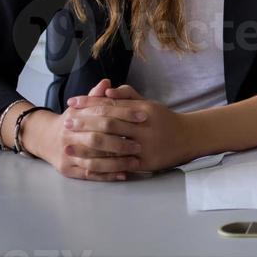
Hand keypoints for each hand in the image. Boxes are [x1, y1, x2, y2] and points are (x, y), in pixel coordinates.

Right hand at [31, 78, 144, 181]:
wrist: (44, 138)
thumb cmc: (71, 121)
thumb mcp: (80, 107)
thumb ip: (95, 96)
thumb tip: (106, 82)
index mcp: (75, 117)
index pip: (102, 113)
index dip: (124, 114)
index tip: (143, 116)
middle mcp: (69, 136)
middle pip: (97, 139)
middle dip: (119, 142)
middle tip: (140, 145)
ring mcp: (68, 155)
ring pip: (94, 160)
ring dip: (116, 162)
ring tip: (135, 162)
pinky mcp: (68, 170)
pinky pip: (89, 174)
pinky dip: (107, 175)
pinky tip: (122, 175)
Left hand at [64, 82, 199, 171]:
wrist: (189, 137)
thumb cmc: (163, 119)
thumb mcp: (148, 104)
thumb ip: (127, 96)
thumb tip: (105, 90)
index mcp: (142, 109)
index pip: (111, 104)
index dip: (90, 103)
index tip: (72, 103)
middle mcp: (144, 126)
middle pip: (109, 124)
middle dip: (85, 123)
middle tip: (66, 122)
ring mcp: (145, 145)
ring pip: (112, 146)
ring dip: (87, 147)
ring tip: (69, 146)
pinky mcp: (146, 162)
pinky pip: (120, 165)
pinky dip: (102, 166)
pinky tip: (87, 166)